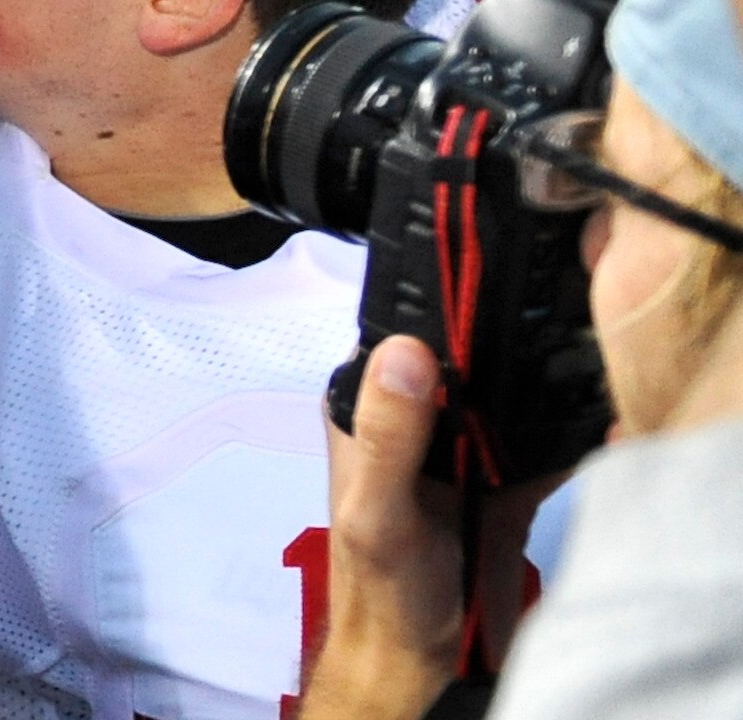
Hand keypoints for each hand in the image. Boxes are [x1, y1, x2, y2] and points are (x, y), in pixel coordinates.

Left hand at [301, 338, 554, 718]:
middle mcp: (410, 417)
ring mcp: (457, 447)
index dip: (440, 312)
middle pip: (459, 361)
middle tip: (546, 335)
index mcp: (364, 408)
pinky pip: (534, 443)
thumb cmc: (381, 587)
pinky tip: (589, 421)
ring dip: (534, 391)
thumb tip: (409, 350)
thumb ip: (390, 436)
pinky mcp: (501, 480)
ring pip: (500, 397)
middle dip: (499, 350)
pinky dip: (560, 436)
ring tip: (570, 375)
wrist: (420, 660)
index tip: (492, 294)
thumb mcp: (377, 510)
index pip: (397, 335)